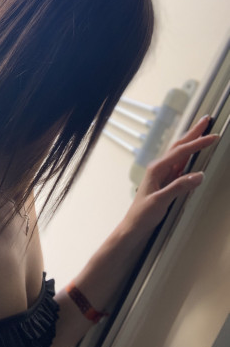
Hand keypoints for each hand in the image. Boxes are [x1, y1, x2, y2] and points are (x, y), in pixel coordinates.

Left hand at [125, 115, 218, 232]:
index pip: (181, 152)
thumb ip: (179, 187)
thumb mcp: (161, 201)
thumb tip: (199, 175)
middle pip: (179, 146)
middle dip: (193, 132)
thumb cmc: (143, 214)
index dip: (197, 143)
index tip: (212, 136)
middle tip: (206, 120)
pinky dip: (189, 155)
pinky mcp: (166, 181)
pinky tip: (193, 153)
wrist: (134, 226)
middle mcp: (159, 168)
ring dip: (191, 141)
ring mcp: (162, 174)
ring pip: (180, 153)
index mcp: (157, 169)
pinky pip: (180, 164)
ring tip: (202, 131)